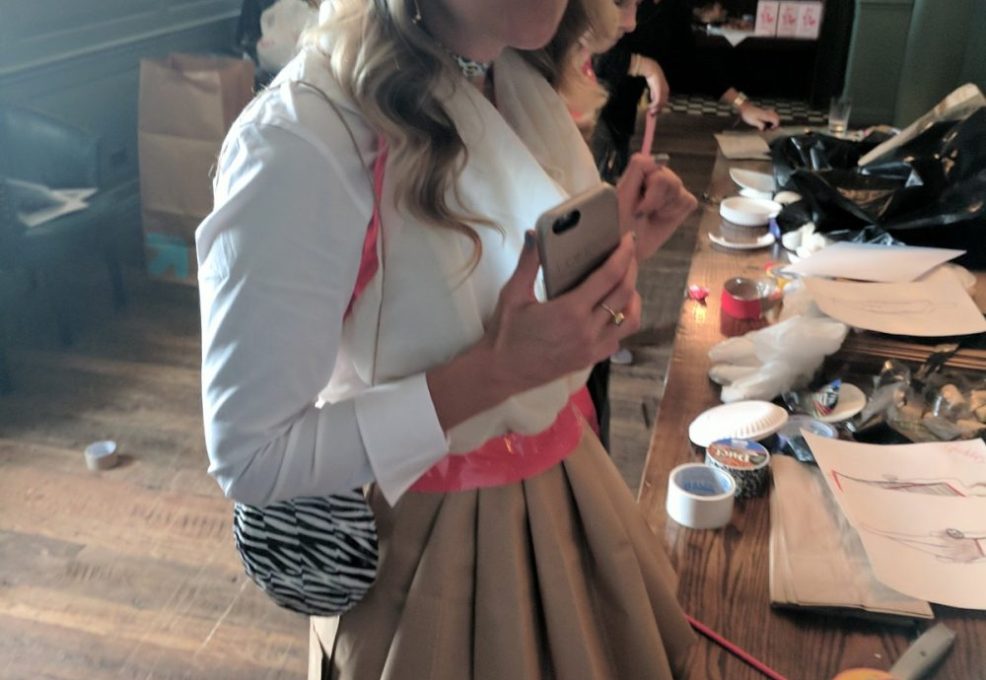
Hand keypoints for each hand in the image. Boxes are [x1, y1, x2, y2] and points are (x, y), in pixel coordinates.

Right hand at [482, 232, 641, 393]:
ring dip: (633, 298)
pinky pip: (618, 339)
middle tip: (628, 253)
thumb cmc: (505, 333)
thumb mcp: (512, 294)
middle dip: (631, 269)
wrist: (501, 372)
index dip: (623, 255)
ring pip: (630, 320)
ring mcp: (592, 348)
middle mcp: (587, 330)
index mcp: (570, 311)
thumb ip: (527, 263)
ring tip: (625, 282)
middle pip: (625, 294)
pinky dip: (622, 321)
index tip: (628, 240)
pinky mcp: (590, 360)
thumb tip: (534, 234)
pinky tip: (611, 311)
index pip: (609, 277)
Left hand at [616, 154, 697, 259]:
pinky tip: (663, 218)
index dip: (646, 184)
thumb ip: (636, 169)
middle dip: (653, 199)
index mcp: (642, 171)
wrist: (630, 247)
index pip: (651, 162)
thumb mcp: (622, 194)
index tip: (635, 200)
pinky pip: (687, 201)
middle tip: (642, 212)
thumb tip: (658, 158)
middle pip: (667, 178)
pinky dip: (674, 213)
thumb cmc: (621, 223)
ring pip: (677, 188)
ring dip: (662, 207)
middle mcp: (659, 175)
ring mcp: (674, 188)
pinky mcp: (685, 202)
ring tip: (652, 215)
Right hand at [637, 56, 669, 113]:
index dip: (659, 107)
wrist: (652, 70)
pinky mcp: (659, 92)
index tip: (654, 111)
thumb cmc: (652, 77)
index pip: (664, 101)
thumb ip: (654, 94)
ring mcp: (663, 92)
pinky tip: (649, 106)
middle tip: (651, 115)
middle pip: (663, 104)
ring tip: (650, 112)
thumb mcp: (654, 87)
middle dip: (657, 110)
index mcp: (666, 90)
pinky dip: (653, 106)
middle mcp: (666, 91)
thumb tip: (652, 101)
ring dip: (655, 109)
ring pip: (660, 104)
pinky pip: (657, 102)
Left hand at [738, 103, 779, 129]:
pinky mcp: (763, 111)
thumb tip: (764, 129)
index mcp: (766, 116)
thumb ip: (760, 125)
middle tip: (771, 127)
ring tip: (769, 124)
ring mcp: (765, 111)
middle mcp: (767, 113)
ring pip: (774, 114)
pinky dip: (770, 117)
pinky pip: (770, 113)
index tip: (771, 129)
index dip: (775, 125)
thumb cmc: (748, 115)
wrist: (745, 108)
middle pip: (777, 116)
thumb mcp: (754, 122)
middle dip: (776, 122)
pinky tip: (766, 120)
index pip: (776, 120)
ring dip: (774, 119)